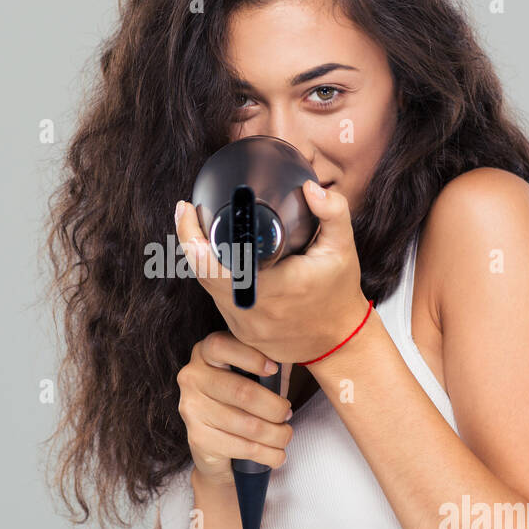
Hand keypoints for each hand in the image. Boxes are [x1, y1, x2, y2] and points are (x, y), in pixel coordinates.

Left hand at [174, 180, 369, 364]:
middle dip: (190, 241)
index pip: (213, 265)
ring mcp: (244, 327)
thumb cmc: (340, 292)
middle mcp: (252, 312)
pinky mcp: (241, 335)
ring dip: (201, 262)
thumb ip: (333, 212)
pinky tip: (217, 262)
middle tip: (188, 213)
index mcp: (273, 289)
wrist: (341, 341)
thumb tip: (310, 187)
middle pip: (201, 274)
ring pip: (208, 289)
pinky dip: (216, 280)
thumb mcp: (342, 247)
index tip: (186, 209)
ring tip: (200, 232)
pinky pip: (219, 302)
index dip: (191, 236)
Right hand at [176, 331, 294, 486]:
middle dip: (275, 407)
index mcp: (205, 353)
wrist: (214, 446)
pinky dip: (268, 454)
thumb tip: (293, 355)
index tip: (274, 369)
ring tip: (285, 435)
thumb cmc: (240, 401)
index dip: (251, 356)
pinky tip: (277, 454)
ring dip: (276, 435)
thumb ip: (268, 360)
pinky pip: (243, 448)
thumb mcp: (253, 374)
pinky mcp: (198, 439)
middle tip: (287, 414)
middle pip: (242, 392)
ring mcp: (192, 409)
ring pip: (247, 424)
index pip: (221, 346)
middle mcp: (192, 378)